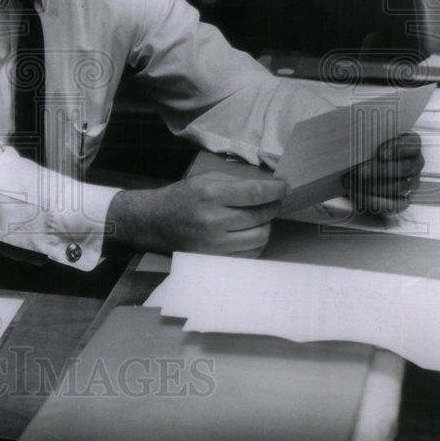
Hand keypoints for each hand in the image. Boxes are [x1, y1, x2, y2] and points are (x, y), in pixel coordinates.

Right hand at [106, 172, 287, 257]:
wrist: (154, 222)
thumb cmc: (181, 198)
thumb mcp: (203, 180)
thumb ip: (234, 183)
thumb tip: (268, 188)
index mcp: (210, 194)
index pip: (256, 193)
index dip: (276, 190)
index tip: (285, 188)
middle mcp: (213, 220)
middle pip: (261, 216)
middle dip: (273, 207)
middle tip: (273, 202)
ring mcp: (214, 243)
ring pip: (260, 237)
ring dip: (266, 226)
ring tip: (261, 219)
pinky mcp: (215, 259)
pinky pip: (250, 254)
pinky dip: (256, 243)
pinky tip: (249, 233)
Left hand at [342, 132, 423, 217]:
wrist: (352, 172)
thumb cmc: (360, 151)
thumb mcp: (362, 141)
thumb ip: (364, 139)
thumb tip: (352, 136)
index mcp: (409, 143)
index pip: (412, 143)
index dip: (397, 148)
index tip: (379, 153)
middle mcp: (414, 163)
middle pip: (405, 167)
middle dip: (380, 170)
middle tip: (360, 171)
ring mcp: (410, 182)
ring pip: (399, 186)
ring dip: (373, 186)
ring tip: (351, 183)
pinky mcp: (402, 200)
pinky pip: (395, 204)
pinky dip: (374, 201)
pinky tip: (358, 196)